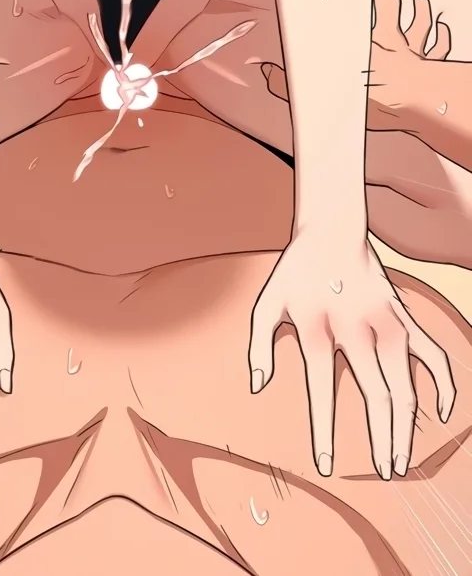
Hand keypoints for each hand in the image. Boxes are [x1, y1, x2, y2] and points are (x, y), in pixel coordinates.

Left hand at [249, 230, 454, 476]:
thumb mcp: (266, 301)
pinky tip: (440, 413)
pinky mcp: (405, 317)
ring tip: (401, 459)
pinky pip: (434, 354)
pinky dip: (443, 383)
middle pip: (377, 394)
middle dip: (382, 440)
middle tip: (383, 473)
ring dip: (407, 426)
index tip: (326, 467)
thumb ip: (258, 343)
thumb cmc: (296, 271)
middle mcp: (357, 328)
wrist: (332, 227)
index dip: (325, 433)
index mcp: (319, 327)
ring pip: (406, 384)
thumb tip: (258, 387)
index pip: (323, 391)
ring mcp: (387, 323)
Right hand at [262, 0, 452, 136]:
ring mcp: (414, 53)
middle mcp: (392, 41)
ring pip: (420, 22)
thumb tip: (265, 72)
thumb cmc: (376, 98)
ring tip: (418, 0)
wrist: (415, 106)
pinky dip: (443, 39)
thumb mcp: (326, 94)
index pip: (363, 7)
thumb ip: (290, 84)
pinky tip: (444, 30)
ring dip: (420, 11)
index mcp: (368, 42)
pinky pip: (440, 48)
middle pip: (394, 8)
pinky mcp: (429, 68)